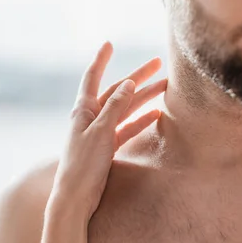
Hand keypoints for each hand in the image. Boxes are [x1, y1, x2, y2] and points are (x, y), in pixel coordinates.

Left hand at [51, 42, 166, 217]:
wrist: (76, 197)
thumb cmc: (82, 164)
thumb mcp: (100, 132)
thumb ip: (114, 107)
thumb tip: (128, 83)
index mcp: (83, 110)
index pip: (93, 78)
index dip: (101, 60)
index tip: (109, 44)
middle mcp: (91, 118)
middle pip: (117, 92)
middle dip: (137, 78)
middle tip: (158, 64)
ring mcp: (100, 132)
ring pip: (126, 110)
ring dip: (144, 99)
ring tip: (165, 88)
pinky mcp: (108, 148)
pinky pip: (127, 129)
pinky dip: (141, 122)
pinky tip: (156, 115)